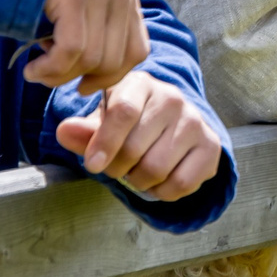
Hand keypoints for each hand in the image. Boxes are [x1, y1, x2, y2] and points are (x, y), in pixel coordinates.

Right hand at [33, 0, 150, 95]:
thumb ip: (90, 21)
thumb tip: (84, 71)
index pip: (137, 51)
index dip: (111, 76)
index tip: (82, 84)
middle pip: (115, 62)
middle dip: (80, 79)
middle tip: (50, 76)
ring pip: (92, 60)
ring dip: (59, 76)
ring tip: (36, 71)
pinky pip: (71, 50)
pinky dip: (50, 69)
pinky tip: (32, 68)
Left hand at [52, 72, 225, 201]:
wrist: (173, 127)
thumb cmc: (130, 124)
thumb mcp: (103, 122)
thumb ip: (83, 132)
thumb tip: (65, 131)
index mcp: (140, 84)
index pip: (124, 112)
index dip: (106, 143)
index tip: (92, 166)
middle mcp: (172, 98)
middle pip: (136, 148)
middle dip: (118, 169)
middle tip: (116, 168)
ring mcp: (195, 121)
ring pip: (157, 169)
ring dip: (139, 182)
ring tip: (137, 172)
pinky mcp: (211, 145)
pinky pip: (181, 183)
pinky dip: (162, 192)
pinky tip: (158, 180)